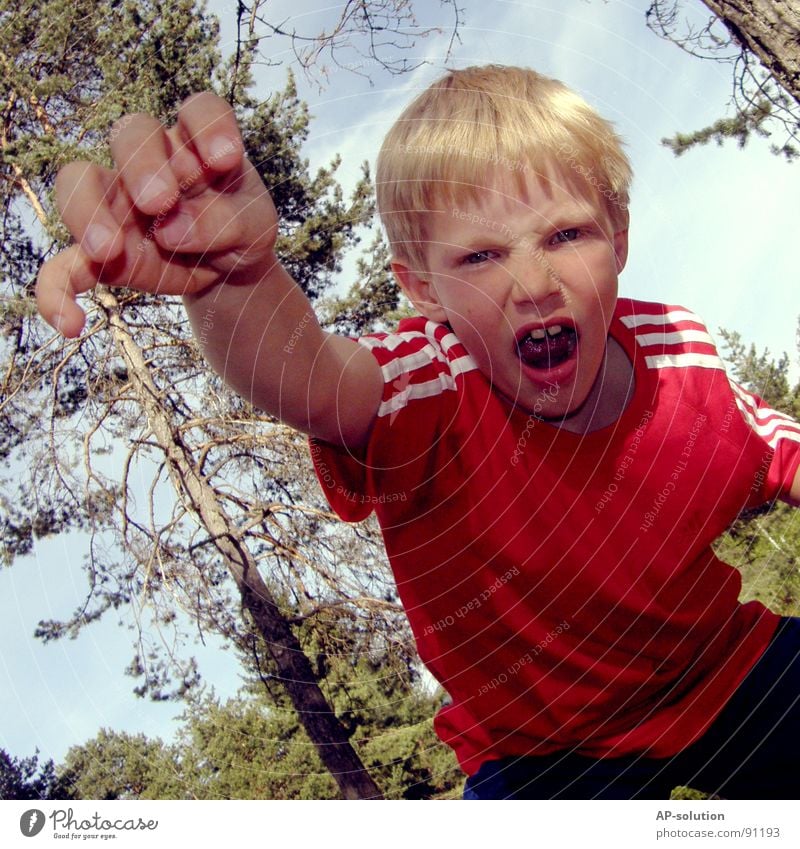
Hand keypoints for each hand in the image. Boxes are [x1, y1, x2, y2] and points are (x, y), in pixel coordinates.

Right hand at [36, 92, 277, 337]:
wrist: (229, 271)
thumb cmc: (239, 231)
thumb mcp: (254, 230)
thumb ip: (227, 221)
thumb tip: (169, 229)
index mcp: (199, 146)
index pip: (199, 111)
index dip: (209, 126)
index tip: (226, 160)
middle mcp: (153, 162)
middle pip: (131, 134)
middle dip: (142, 166)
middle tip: (160, 204)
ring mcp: (119, 201)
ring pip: (79, 181)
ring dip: (87, 211)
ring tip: (109, 251)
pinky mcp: (101, 250)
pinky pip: (63, 267)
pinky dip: (56, 293)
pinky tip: (70, 324)